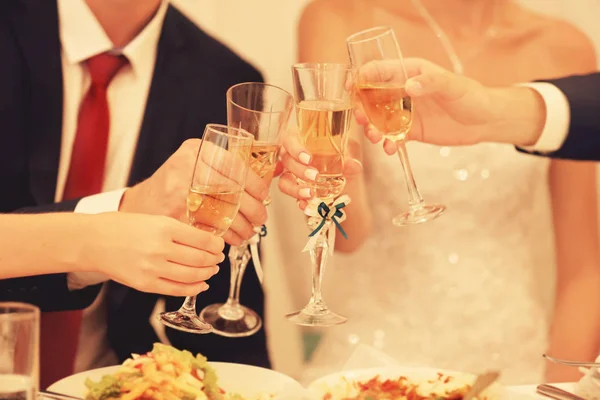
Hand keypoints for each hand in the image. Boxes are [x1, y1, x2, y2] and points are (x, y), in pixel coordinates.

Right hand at [82, 213, 224, 296]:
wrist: (92, 241)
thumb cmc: (123, 227)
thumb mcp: (155, 219)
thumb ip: (179, 230)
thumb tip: (205, 242)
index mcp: (165, 227)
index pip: (203, 240)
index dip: (217, 245)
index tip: (220, 245)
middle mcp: (160, 248)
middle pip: (201, 259)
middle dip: (214, 260)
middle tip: (218, 258)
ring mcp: (152, 268)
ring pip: (192, 276)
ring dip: (207, 274)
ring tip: (211, 270)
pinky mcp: (145, 284)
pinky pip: (177, 290)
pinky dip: (194, 288)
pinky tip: (201, 284)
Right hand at [119, 139, 268, 245]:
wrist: (143, 203)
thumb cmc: (176, 182)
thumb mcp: (197, 161)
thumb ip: (225, 164)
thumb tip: (268, 175)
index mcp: (196, 150)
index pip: (235, 166)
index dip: (255, 184)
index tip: (264, 195)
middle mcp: (186, 167)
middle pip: (233, 190)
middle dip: (253, 208)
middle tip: (261, 217)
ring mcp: (178, 192)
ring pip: (224, 212)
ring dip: (242, 225)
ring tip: (250, 230)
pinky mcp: (175, 216)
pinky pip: (210, 228)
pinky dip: (226, 236)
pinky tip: (234, 237)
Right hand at [277, 133, 362, 209]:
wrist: (344, 176)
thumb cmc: (339, 155)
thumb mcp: (347, 152)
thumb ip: (349, 156)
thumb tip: (352, 164)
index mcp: (300, 139)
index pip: (290, 140)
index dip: (296, 149)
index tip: (308, 159)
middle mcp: (291, 155)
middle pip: (286, 160)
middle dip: (299, 170)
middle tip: (315, 176)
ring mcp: (290, 173)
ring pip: (283, 181)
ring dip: (295, 189)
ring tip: (310, 194)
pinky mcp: (293, 189)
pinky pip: (291, 197)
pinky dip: (298, 200)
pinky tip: (306, 205)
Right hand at [355, 58, 544, 153]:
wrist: (485, 121)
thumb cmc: (472, 96)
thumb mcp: (453, 86)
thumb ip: (431, 83)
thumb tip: (409, 85)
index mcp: (409, 72)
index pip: (378, 71)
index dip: (361, 77)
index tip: (351, 88)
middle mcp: (402, 91)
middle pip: (371, 97)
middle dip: (362, 108)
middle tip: (362, 119)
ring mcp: (404, 112)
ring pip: (378, 119)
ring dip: (372, 128)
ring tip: (375, 137)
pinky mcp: (410, 131)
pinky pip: (391, 137)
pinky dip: (387, 144)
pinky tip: (389, 149)